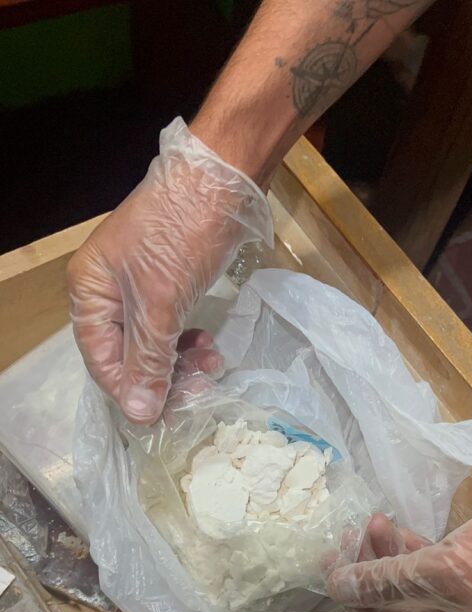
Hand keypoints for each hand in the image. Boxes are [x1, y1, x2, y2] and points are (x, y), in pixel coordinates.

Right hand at [68, 117, 271, 424]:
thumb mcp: (161, 302)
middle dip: (163, 377)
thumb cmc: (181, 235)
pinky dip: (188, 343)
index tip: (165, 411)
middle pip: (128, 356)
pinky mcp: (168, 284)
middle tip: (199, 389)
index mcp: (91, 292)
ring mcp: (139, 288)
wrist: (221, 178)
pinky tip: (210, 348)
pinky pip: (171, 329)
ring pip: (153, 345)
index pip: (102, 361)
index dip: (131, 390)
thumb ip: (148, 359)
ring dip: (181, 364)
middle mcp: (108, 293)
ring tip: (211, 365)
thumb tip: (139, 413)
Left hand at [327, 466, 471, 611]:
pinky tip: (392, 525)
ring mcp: (464, 594)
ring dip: (384, 553)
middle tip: (343, 537)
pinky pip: (428, 563)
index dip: (351, 597)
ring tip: (369, 520)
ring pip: (408, 579)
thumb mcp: (439, 571)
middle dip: (365, 570)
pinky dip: (407, 547)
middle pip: (393, 601)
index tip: (328, 564)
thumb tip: (336, 587)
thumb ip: (385, 581)